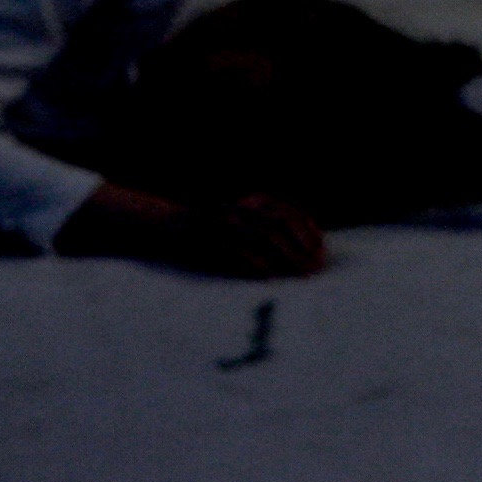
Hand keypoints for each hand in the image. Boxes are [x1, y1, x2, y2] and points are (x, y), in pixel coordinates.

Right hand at [63, 185, 333, 278]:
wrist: (160, 226)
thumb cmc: (202, 234)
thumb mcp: (233, 226)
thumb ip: (259, 233)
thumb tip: (294, 250)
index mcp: (244, 205)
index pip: (285, 211)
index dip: (307, 229)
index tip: (321, 247)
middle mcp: (236, 210)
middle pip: (279, 224)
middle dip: (301, 246)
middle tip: (315, 267)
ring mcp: (221, 225)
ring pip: (262, 236)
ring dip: (285, 256)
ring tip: (299, 275)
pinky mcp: (208, 241)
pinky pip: (236, 251)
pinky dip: (255, 263)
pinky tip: (269, 277)